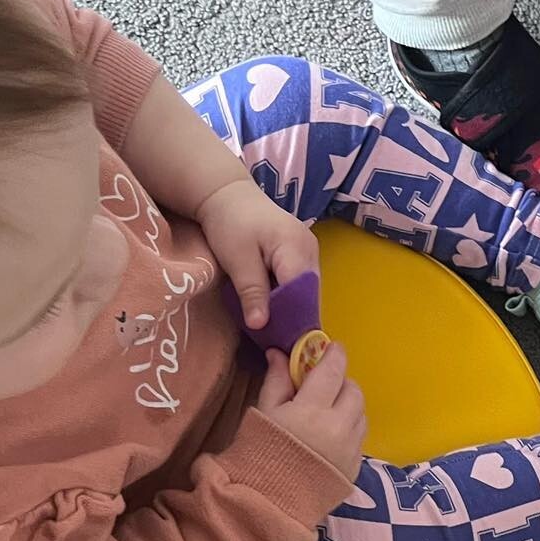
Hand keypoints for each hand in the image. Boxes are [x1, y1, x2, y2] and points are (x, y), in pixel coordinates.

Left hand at [199, 178, 319, 329]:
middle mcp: (311, 251)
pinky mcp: (303, 255)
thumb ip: (252, 291)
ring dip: (292, 311)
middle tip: (276, 343)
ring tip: (275, 330)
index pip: (302, 296)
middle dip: (294, 320)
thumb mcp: (236, 259)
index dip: (293, 321)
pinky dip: (290, 299)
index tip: (281, 345)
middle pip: (309, 296)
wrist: (228, 195)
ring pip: (307, 293)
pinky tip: (276, 309)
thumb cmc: (229, 222)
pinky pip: (302, 284)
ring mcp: (310, 252)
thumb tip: (262, 326)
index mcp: (296, 249)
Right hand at [257, 342, 365, 481]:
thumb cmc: (260, 453)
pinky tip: (331, 434)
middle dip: (342, 382)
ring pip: (361, 414)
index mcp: (313, 410)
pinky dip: (350, 428)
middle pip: (353, 391)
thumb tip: (281, 354)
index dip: (334, 355)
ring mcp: (351, 449)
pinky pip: (360, 437)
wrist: (268, 503)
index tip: (332, 347)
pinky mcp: (356, 467)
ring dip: (349, 405)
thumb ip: (277, 381)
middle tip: (325, 383)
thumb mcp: (264, 413)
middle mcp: (339, 428)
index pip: (333, 371)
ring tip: (329, 409)